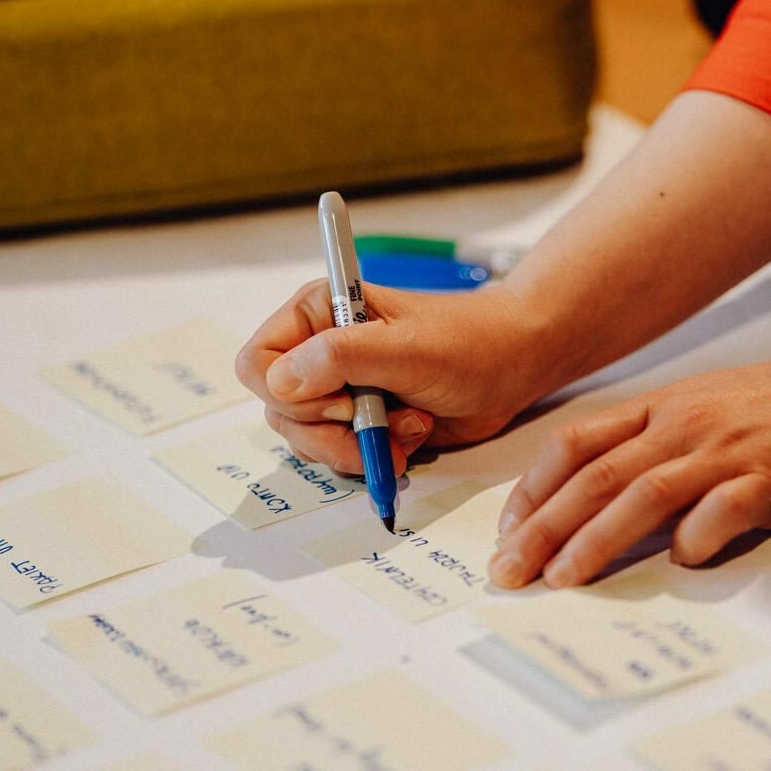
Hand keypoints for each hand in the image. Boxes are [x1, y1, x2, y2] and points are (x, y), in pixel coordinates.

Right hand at [235, 279, 549, 477]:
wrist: (513, 367)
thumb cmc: (468, 342)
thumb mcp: (407, 348)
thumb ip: (343, 358)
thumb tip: (281, 381)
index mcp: (317, 314)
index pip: (257, 363)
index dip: (289, 394)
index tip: (341, 400)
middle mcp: (318, 351)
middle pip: (279, 412)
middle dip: (331, 432)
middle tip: (379, 423)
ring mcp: (337, 389)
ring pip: (308, 441)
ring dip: (358, 446)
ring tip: (410, 425)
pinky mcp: (359, 422)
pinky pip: (339, 456)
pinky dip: (375, 456)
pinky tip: (412, 437)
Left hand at [488, 343, 770, 587]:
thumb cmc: (770, 409)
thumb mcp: (693, 409)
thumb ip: (643, 445)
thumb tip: (582, 500)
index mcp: (658, 409)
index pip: (576, 443)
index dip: (533, 488)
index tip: (507, 531)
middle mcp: (682, 426)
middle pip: (596, 477)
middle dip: (544, 527)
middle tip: (510, 570)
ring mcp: (726, 452)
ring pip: (645, 494)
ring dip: (597, 538)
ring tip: (563, 577)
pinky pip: (725, 509)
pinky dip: (696, 537)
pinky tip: (678, 561)